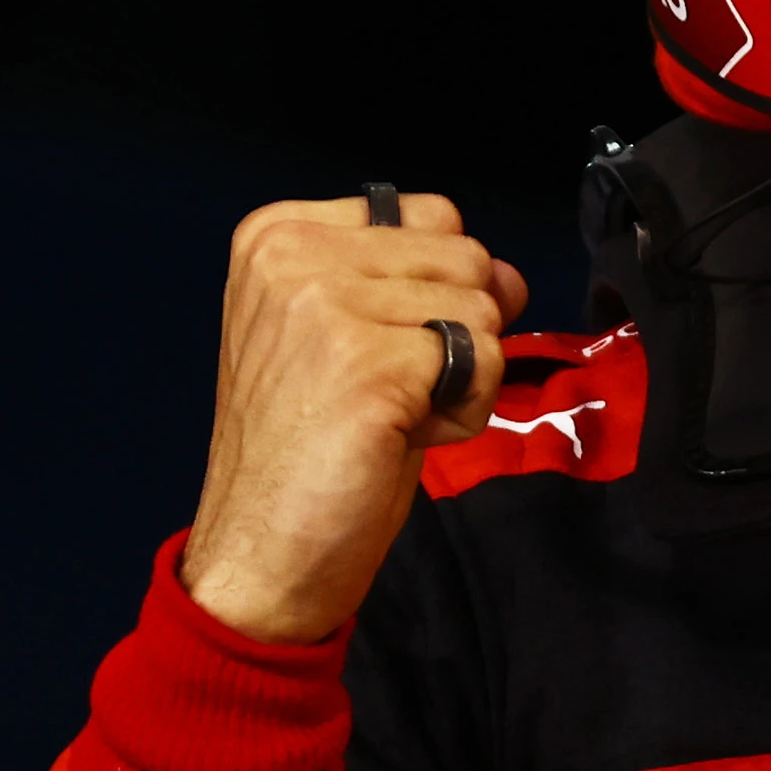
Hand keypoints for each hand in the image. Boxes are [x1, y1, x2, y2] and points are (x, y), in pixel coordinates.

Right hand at [177, 192, 527, 642]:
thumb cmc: (308, 452)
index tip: (373, 350)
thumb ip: (422, 283)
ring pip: (482, 309)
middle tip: (382, 393)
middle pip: (466, 256)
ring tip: (387, 418)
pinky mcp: (368, 362)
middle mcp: (293, 256)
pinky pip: (484, 361)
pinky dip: (463, 413)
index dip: (436, 290)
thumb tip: (510, 274)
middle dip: (453, 334)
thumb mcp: (354, 336)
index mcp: (278, 235)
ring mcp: (326, 305)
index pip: (434, 215)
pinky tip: (399, 439)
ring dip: (459, 378)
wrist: (261, 555)